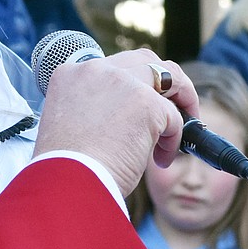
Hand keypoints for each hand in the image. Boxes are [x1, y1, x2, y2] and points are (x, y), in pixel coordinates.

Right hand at [33, 50, 198, 195]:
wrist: (65, 187)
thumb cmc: (65, 169)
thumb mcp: (70, 124)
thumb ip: (93, 108)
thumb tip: (126, 115)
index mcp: (70, 74)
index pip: (114, 66)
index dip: (133, 84)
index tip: (139, 105)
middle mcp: (95, 70)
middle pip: (144, 61)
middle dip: (164, 84)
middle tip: (172, 109)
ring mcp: (122, 83)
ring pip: (170, 77)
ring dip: (182, 100)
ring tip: (178, 129)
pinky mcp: (147, 104)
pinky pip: (175, 119)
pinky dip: (174, 140)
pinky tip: (160, 160)